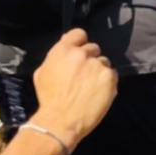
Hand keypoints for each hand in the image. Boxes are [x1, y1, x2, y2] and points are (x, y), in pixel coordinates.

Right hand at [31, 29, 117, 152]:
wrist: (60, 120)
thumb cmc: (49, 98)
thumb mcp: (43, 72)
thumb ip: (56, 57)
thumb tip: (66, 46)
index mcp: (63, 50)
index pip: (79, 33)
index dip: (80, 41)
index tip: (80, 50)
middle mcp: (82, 54)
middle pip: (93, 48)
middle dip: (90, 58)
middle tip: (85, 74)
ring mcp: (97, 64)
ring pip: (103, 62)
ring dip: (99, 70)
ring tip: (91, 86)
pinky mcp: (110, 77)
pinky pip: (112, 74)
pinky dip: (107, 81)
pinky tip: (99, 91)